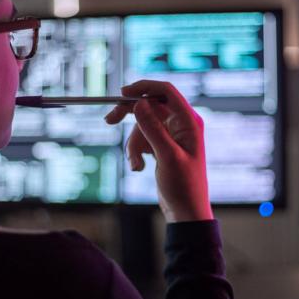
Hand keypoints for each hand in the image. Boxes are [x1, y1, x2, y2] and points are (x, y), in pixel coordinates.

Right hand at [104, 80, 212, 222]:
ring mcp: (171, 135)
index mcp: (189, 121)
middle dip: (130, 116)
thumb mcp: (166, 156)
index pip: (166, 91)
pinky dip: (136, 151)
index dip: (144, 87)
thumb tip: (139, 103)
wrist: (185, 211)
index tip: (122, 93)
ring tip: (136, 164)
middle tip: (109, 120)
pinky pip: (142, 139)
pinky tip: (139, 167)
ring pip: (142, 125)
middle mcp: (181, 124)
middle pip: (149, 106)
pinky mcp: (162, 146)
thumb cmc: (184, 186)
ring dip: (133, 143)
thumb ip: (152, 128)